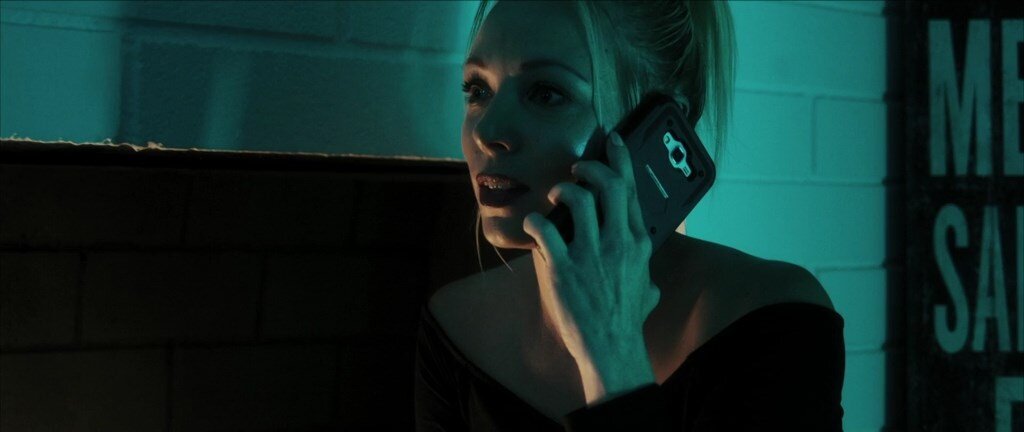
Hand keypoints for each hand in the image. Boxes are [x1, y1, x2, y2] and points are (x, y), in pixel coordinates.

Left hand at [522, 131, 660, 403]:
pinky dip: (535, 221)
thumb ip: (646, 273)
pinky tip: (532, 224)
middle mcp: (618, 242)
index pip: (632, 190)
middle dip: (591, 167)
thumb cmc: (627, 320)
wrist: (611, 348)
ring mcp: (591, 254)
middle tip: (577, 168)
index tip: (612, 141)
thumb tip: (648, 275)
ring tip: (555, 196)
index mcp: (638, 242)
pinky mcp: (564, 268)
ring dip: (563, 190)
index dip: (620, 159)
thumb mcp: (648, 289)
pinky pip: (545, 230)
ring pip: (578, 199)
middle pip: (609, 185)